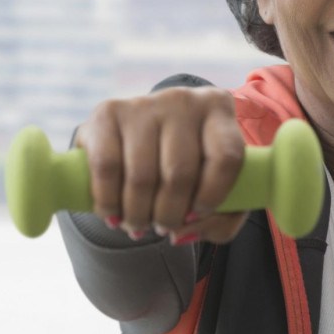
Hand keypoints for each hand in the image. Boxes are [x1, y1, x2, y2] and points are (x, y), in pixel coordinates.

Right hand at [74, 86, 247, 244]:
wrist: (141, 133)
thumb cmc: (190, 165)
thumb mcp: (219, 188)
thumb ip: (218, 220)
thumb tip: (180, 234)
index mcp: (218, 109)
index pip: (226, 157)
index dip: (212, 197)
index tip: (196, 214)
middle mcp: (183, 99)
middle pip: (179, 173)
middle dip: (168, 216)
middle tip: (162, 228)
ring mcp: (144, 103)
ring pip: (142, 176)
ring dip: (138, 215)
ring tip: (138, 226)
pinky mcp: (108, 111)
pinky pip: (107, 167)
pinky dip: (108, 202)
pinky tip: (114, 215)